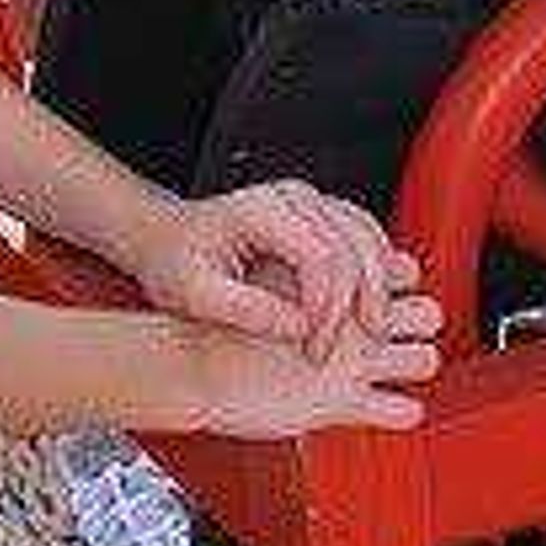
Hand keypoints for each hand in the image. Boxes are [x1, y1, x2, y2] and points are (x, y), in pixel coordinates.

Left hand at [132, 180, 414, 350]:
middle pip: (353, 245)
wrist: (167, 239)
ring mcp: (309, 204)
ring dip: (377, 286)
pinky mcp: (318, 217)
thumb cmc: (175, 260)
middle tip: (342, 346)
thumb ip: (246, 310)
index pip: (319, 256)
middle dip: (358, 302)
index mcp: (261, 211)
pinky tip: (370, 305)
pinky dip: (375, 272)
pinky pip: (363, 237)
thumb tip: (299, 329)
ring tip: (371, 331)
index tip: (314, 345)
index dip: (326, 308)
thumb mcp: (195, 293)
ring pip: (367, 237)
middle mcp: (291, 199)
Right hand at [180, 282, 444, 438]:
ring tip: (401, 367)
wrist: (191, 364)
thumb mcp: (267, 278)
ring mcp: (349, 364)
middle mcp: (349, 322)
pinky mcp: (338, 404)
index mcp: (333, 283)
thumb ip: (304, 274)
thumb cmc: (222, 325)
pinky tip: (393, 409)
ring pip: (426, 360)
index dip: (398, 282)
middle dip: (418, 322)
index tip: (390, 291)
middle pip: (428, 313)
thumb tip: (329, 268)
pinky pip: (401, 412)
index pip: (402, 271)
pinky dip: (403, 412)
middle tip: (403, 330)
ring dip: (416, 363)